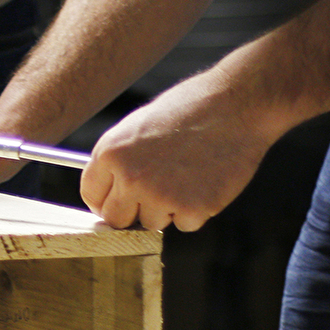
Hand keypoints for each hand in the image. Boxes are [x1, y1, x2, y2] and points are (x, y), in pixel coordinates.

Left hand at [79, 74, 276, 230]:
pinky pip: (185, 224)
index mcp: (111, 152)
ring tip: (187, 176)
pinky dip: (196, 211)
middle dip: (132, 211)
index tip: (118, 200)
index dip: (107, 199)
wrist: (238, 105)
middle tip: (154, 194)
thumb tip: (110, 191)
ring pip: (152, 223)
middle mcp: (130, 177)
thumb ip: (120, 159)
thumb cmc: (190, 110)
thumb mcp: (139, 125)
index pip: (92, 195)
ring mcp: (161, 196)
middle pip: (116, 218)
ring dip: (167, 209)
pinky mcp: (193, 209)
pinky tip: (205, 182)